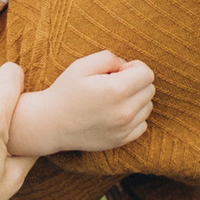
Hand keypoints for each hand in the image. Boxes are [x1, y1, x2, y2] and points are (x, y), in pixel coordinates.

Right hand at [26, 48, 155, 153]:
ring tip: (113, 99)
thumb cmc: (65, 91)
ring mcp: (124, 129)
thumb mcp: (82, 65)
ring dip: (136, 100)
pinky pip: (142, 124)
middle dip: (135, 82)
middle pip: (149, 90)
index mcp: (116, 90)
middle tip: (113, 83)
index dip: (135, 67)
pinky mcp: (121, 141)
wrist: (50, 124)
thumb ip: (109, 58)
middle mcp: (124, 112)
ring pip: (147, 107)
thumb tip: (127, 66)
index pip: (147, 74)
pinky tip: (115, 113)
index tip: (120, 70)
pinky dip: (134, 117)